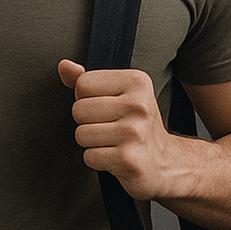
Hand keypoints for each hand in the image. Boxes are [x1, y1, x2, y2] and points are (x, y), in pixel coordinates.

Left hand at [58, 59, 184, 203]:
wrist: (166, 162)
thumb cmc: (136, 125)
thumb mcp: (118, 95)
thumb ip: (88, 80)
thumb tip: (64, 66)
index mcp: (137, 82)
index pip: (83, 84)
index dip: (87, 99)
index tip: (107, 108)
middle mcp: (139, 104)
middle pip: (79, 110)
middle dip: (87, 123)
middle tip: (110, 128)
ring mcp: (135, 133)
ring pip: (81, 134)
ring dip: (91, 143)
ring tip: (113, 142)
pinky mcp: (129, 159)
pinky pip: (89, 156)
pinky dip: (97, 160)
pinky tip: (115, 157)